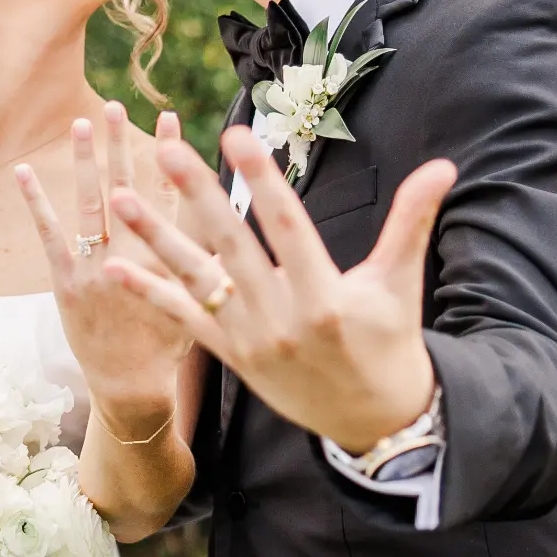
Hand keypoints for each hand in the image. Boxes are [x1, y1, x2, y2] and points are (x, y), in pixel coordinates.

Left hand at [14, 104, 191, 417]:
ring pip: (90, 203)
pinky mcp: (66, 281)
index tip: (171, 120)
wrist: (131, 387)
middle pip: (129, 190)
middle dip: (122, 147)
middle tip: (118, 108)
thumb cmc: (170, 346)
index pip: (174, 196)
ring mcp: (96, 267)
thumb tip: (227, 218)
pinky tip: (24, 171)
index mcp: (171, 260)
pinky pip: (49, 233)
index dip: (172, 158)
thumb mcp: (202, 301)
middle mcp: (134, 257)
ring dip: (85, 161)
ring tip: (82, 123)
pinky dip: (36, 201)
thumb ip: (208, 258)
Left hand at [103, 125, 456, 453]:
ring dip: (155, 240)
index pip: (288, 227)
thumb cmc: (389, 343)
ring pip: (196, 281)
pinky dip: (149, 295)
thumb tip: (445, 164)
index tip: (236, 134)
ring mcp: (250, 341)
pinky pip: (183, 321)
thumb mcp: (400, 283)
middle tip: (164, 150)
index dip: (261, 180)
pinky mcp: (231, 357)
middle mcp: (282, 319)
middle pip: (232, 247)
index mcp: (325, 297)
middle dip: (196, 197)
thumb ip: (413, 221)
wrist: (372, 422)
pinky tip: (111, 267)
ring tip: (119, 198)